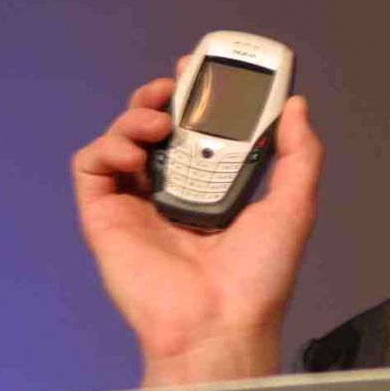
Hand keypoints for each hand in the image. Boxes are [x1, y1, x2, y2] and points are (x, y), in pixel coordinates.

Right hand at [71, 60, 322, 385]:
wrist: (221, 322)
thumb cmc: (259, 275)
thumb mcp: (294, 205)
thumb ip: (298, 153)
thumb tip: (296, 104)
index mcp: (217, 187)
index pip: (203, 130)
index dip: (200, 96)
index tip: (204, 68)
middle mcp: (175, 191)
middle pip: (158, 128)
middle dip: (163, 96)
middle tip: (175, 84)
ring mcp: (138, 204)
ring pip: (121, 140)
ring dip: (135, 117)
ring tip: (159, 123)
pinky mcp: (105, 217)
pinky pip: (91, 168)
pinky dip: (106, 149)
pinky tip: (134, 156)